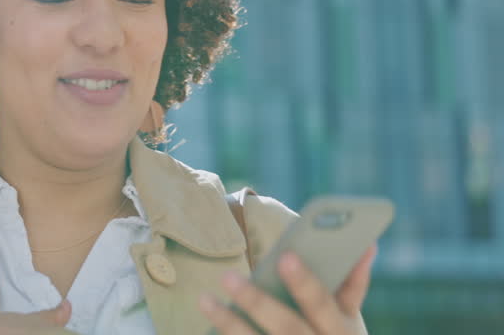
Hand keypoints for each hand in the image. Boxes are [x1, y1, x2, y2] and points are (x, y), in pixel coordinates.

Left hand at [200, 245, 376, 333]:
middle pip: (286, 327)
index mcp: (341, 333)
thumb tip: (366, 243)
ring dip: (229, 323)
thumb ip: (353, 283)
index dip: (306, 284)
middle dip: (257, 302)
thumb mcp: (349, 320)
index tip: (285, 257)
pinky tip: (209, 325)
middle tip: (227, 276)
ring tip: (204, 299)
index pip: (323, 306)